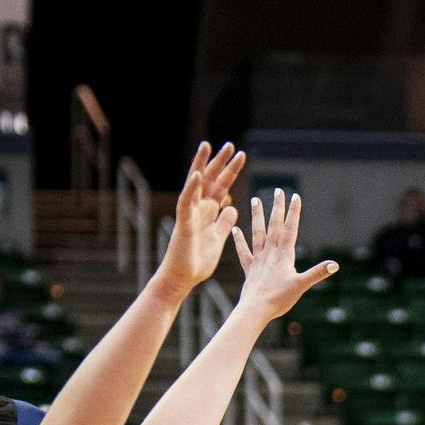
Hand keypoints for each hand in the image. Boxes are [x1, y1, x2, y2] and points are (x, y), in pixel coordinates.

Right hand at [153, 141, 243, 304]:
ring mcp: (190, 213)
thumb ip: (224, 223)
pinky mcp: (184, 222)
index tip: (241, 156)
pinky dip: (191, 188)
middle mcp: (199, 208)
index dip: (231, 171)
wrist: (183, 279)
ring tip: (207, 146)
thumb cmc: (198, 262)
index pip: (222, 186)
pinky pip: (186, 202)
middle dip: (220, 162)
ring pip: (195, 184)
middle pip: (211, 180)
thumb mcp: (218, 239)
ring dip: (202, 165)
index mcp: (208, 212)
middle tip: (230, 145)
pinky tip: (197, 175)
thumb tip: (232, 208)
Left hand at [233, 186, 338, 323]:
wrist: (255, 310)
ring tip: (255, 200)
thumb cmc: (279, 299)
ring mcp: (258, 260)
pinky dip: (239, 240)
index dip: (293, 212)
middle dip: (277, 208)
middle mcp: (270, 253)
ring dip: (257, 216)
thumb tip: (335, 265)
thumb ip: (317, 273)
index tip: (295, 196)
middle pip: (274, 226)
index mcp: (284, 255)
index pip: (290, 229)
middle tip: (278, 190)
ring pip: (258, 233)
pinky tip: (236, 229)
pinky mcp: (249, 270)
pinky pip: (243, 252)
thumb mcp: (301, 286)